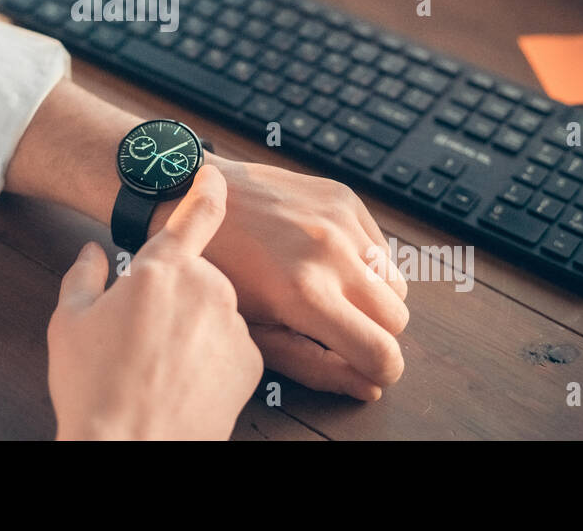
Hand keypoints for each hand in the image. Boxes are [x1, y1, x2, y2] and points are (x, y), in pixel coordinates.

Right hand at [47, 165, 263, 439]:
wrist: (130, 448)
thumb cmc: (94, 387)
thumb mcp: (68, 322)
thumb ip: (83, 275)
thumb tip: (92, 252)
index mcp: (161, 268)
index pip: (197, 212)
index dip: (208, 185)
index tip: (213, 172)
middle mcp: (207, 286)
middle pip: (198, 274)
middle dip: (176, 293)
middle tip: (142, 331)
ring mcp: (234, 325)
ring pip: (216, 310)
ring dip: (196, 325)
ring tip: (159, 364)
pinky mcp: (252, 362)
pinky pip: (233, 345)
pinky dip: (214, 357)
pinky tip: (184, 380)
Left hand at [150, 155, 408, 400]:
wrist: (185, 197)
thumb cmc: (213, 271)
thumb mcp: (250, 331)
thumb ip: (313, 364)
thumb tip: (369, 386)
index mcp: (305, 294)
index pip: (381, 351)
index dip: (381, 369)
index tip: (367, 367)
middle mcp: (330, 253)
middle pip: (397, 318)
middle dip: (376, 332)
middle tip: (338, 328)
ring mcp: (339, 220)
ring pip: (395, 281)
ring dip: (372, 295)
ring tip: (329, 291)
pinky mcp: (342, 196)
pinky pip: (380, 246)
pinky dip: (364, 261)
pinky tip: (323, 259)